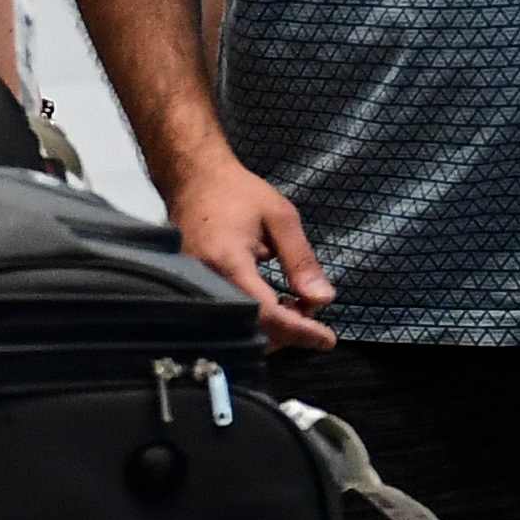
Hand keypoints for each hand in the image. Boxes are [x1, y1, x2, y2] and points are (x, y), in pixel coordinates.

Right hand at [168, 154, 334, 350]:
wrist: (192, 180)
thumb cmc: (237, 193)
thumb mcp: (281, 219)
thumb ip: (301, 261)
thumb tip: (323, 299)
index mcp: (228, 263)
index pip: (267, 314)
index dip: (299, 330)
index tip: (327, 339)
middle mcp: (205, 283)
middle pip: (252, 330)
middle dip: (289, 330)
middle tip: (312, 308)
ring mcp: (194, 289)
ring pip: (239, 329)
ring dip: (273, 327)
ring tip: (295, 303)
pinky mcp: (193, 291)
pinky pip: (228, 318)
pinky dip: (255, 320)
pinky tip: (272, 302)